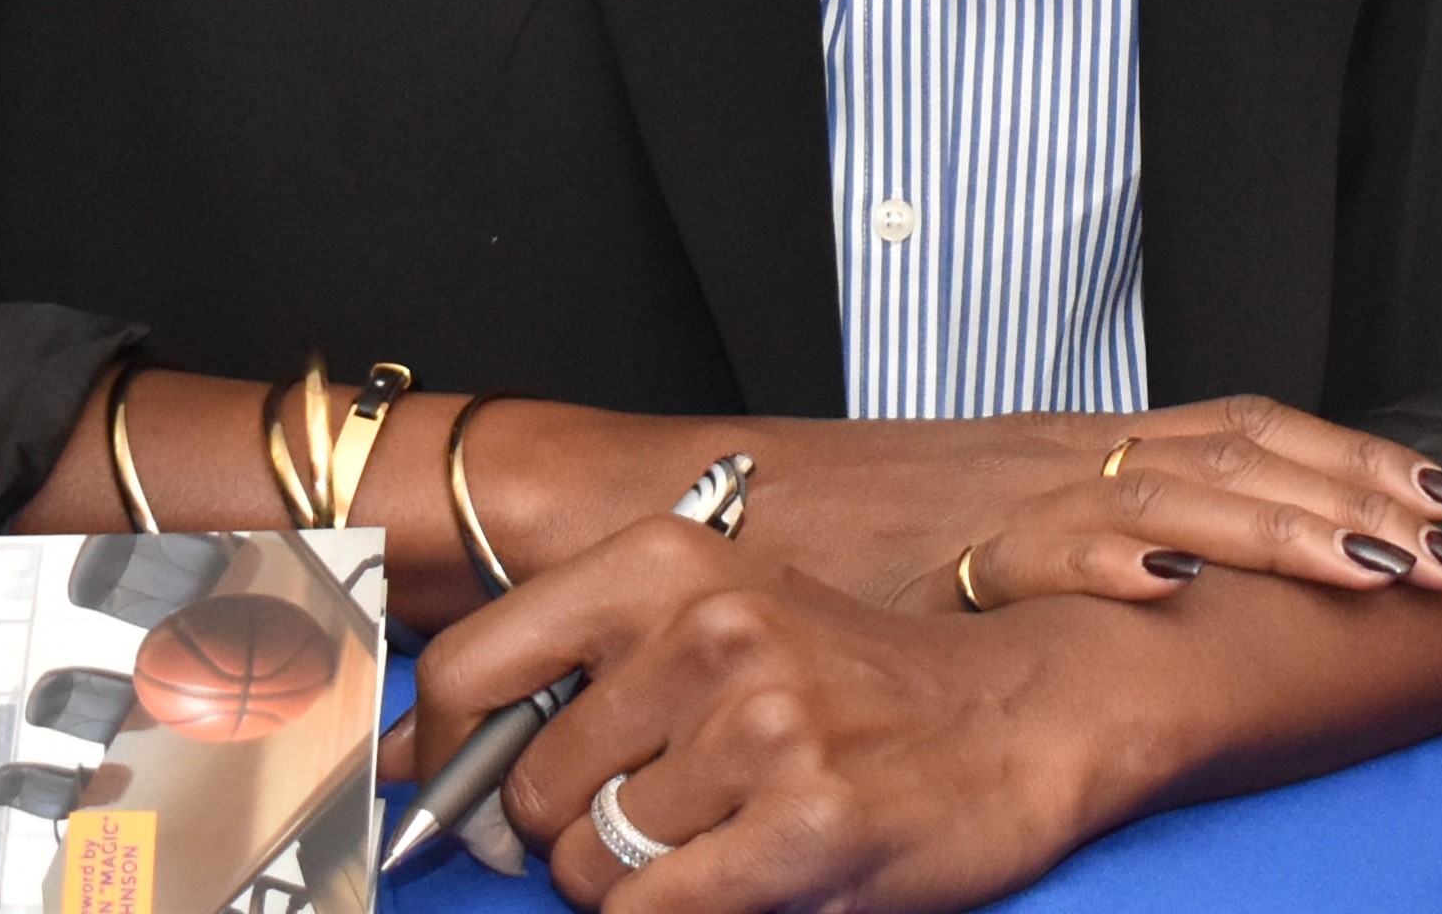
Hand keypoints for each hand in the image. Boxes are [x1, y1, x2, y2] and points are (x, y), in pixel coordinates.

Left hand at [414, 516, 1104, 913]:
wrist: (1020, 713)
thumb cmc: (855, 677)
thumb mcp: (718, 616)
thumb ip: (577, 665)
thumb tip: (421, 754)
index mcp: (668, 560)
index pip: (472, 670)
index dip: (448, 753)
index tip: (470, 789)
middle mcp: (708, 628)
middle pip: (529, 790)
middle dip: (569, 830)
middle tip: (654, 816)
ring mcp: (760, 728)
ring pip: (590, 867)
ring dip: (635, 881)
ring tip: (720, 838)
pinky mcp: (803, 829)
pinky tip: (743, 875)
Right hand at [471, 398, 1441, 618]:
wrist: (703, 511)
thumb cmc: (840, 539)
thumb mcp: (986, 539)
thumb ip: (1076, 550)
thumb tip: (1175, 590)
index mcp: (1080, 448)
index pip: (1245, 432)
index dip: (1346, 461)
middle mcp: (1061, 450)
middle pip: (1240, 450)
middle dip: (1355, 492)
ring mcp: (1005, 488)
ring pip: (1171, 486)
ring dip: (1280, 523)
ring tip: (1371, 558)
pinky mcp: (940, 537)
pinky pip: (1039, 537)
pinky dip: (1111, 550)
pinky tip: (1171, 577)